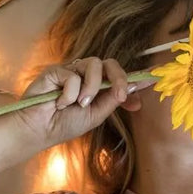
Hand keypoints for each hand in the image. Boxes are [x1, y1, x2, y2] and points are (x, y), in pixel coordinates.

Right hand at [15, 57, 151, 147]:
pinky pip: (73, 74)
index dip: (134, 78)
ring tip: (80, 103)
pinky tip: (59, 102)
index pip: (118, 76)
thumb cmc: (64, 124)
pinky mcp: (56, 70)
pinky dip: (70, 92)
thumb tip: (134, 87)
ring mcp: (71, 71)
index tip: (153, 78)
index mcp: (97, 87)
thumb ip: (113, 99)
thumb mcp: (96, 115)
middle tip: (119, 95)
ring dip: (91, 88)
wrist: (39, 130)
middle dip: (119, 78)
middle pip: (110, 64)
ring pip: (94, 64)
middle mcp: (86, 76)